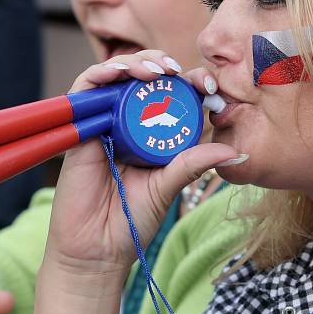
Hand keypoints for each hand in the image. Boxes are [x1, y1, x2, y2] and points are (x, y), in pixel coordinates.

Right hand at [45, 50, 242, 283]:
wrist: (96, 250)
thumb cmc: (131, 220)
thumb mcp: (169, 187)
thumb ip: (193, 164)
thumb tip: (235, 150)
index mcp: (152, 132)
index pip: (171, 94)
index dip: (189, 82)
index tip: (209, 86)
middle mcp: (126, 121)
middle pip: (142, 76)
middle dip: (160, 63)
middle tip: (177, 70)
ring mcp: (102, 122)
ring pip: (115, 75)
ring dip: (134, 63)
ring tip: (153, 70)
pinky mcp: (78, 128)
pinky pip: (84, 89)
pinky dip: (100, 74)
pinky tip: (118, 73)